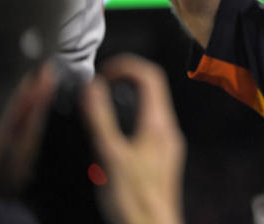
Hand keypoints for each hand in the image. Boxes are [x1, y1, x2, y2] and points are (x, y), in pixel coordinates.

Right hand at [82, 55, 184, 223]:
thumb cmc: (134, 197)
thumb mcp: (110, 155)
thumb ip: (101, 119)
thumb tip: (94, 86)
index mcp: (158, 123)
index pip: (151, 76)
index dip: (126, 66)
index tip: (102, 75)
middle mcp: (169, 130)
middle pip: (152, 90)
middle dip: (124, 82)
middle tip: (99, 88)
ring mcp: (168, 144)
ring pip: (150, 109)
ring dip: (127, 101)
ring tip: (102, 109)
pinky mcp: (163, 158)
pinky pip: (149, 128)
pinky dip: (131, 120)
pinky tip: (113, 136)